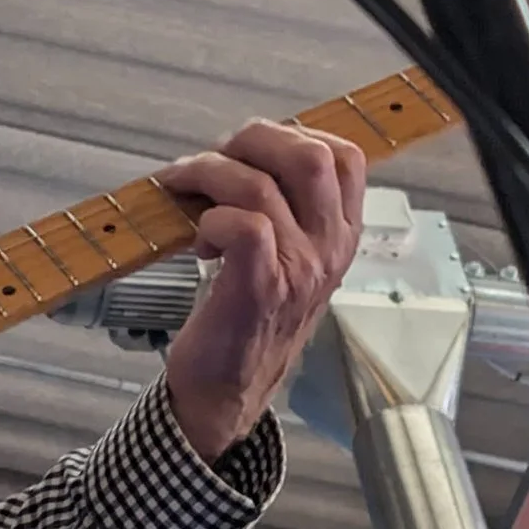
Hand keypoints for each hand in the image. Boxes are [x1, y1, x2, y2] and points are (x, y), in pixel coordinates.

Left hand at [154, 120, 366, 462]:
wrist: (224, 394)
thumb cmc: (245, 324)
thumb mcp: (286, 264)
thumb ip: (284, 213)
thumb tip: (245, 157)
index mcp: (340, 237)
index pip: (346, 157)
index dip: (294, 134)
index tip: (250, 149)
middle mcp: (330, 249)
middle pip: (311, 155)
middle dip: (251, 140)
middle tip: (210, 159)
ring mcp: (300, 268)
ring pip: (261, 184)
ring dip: (208, 175)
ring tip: (182, 192)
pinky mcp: (261, 286)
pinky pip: (242, 222)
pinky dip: (209, 217)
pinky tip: (198, 240)